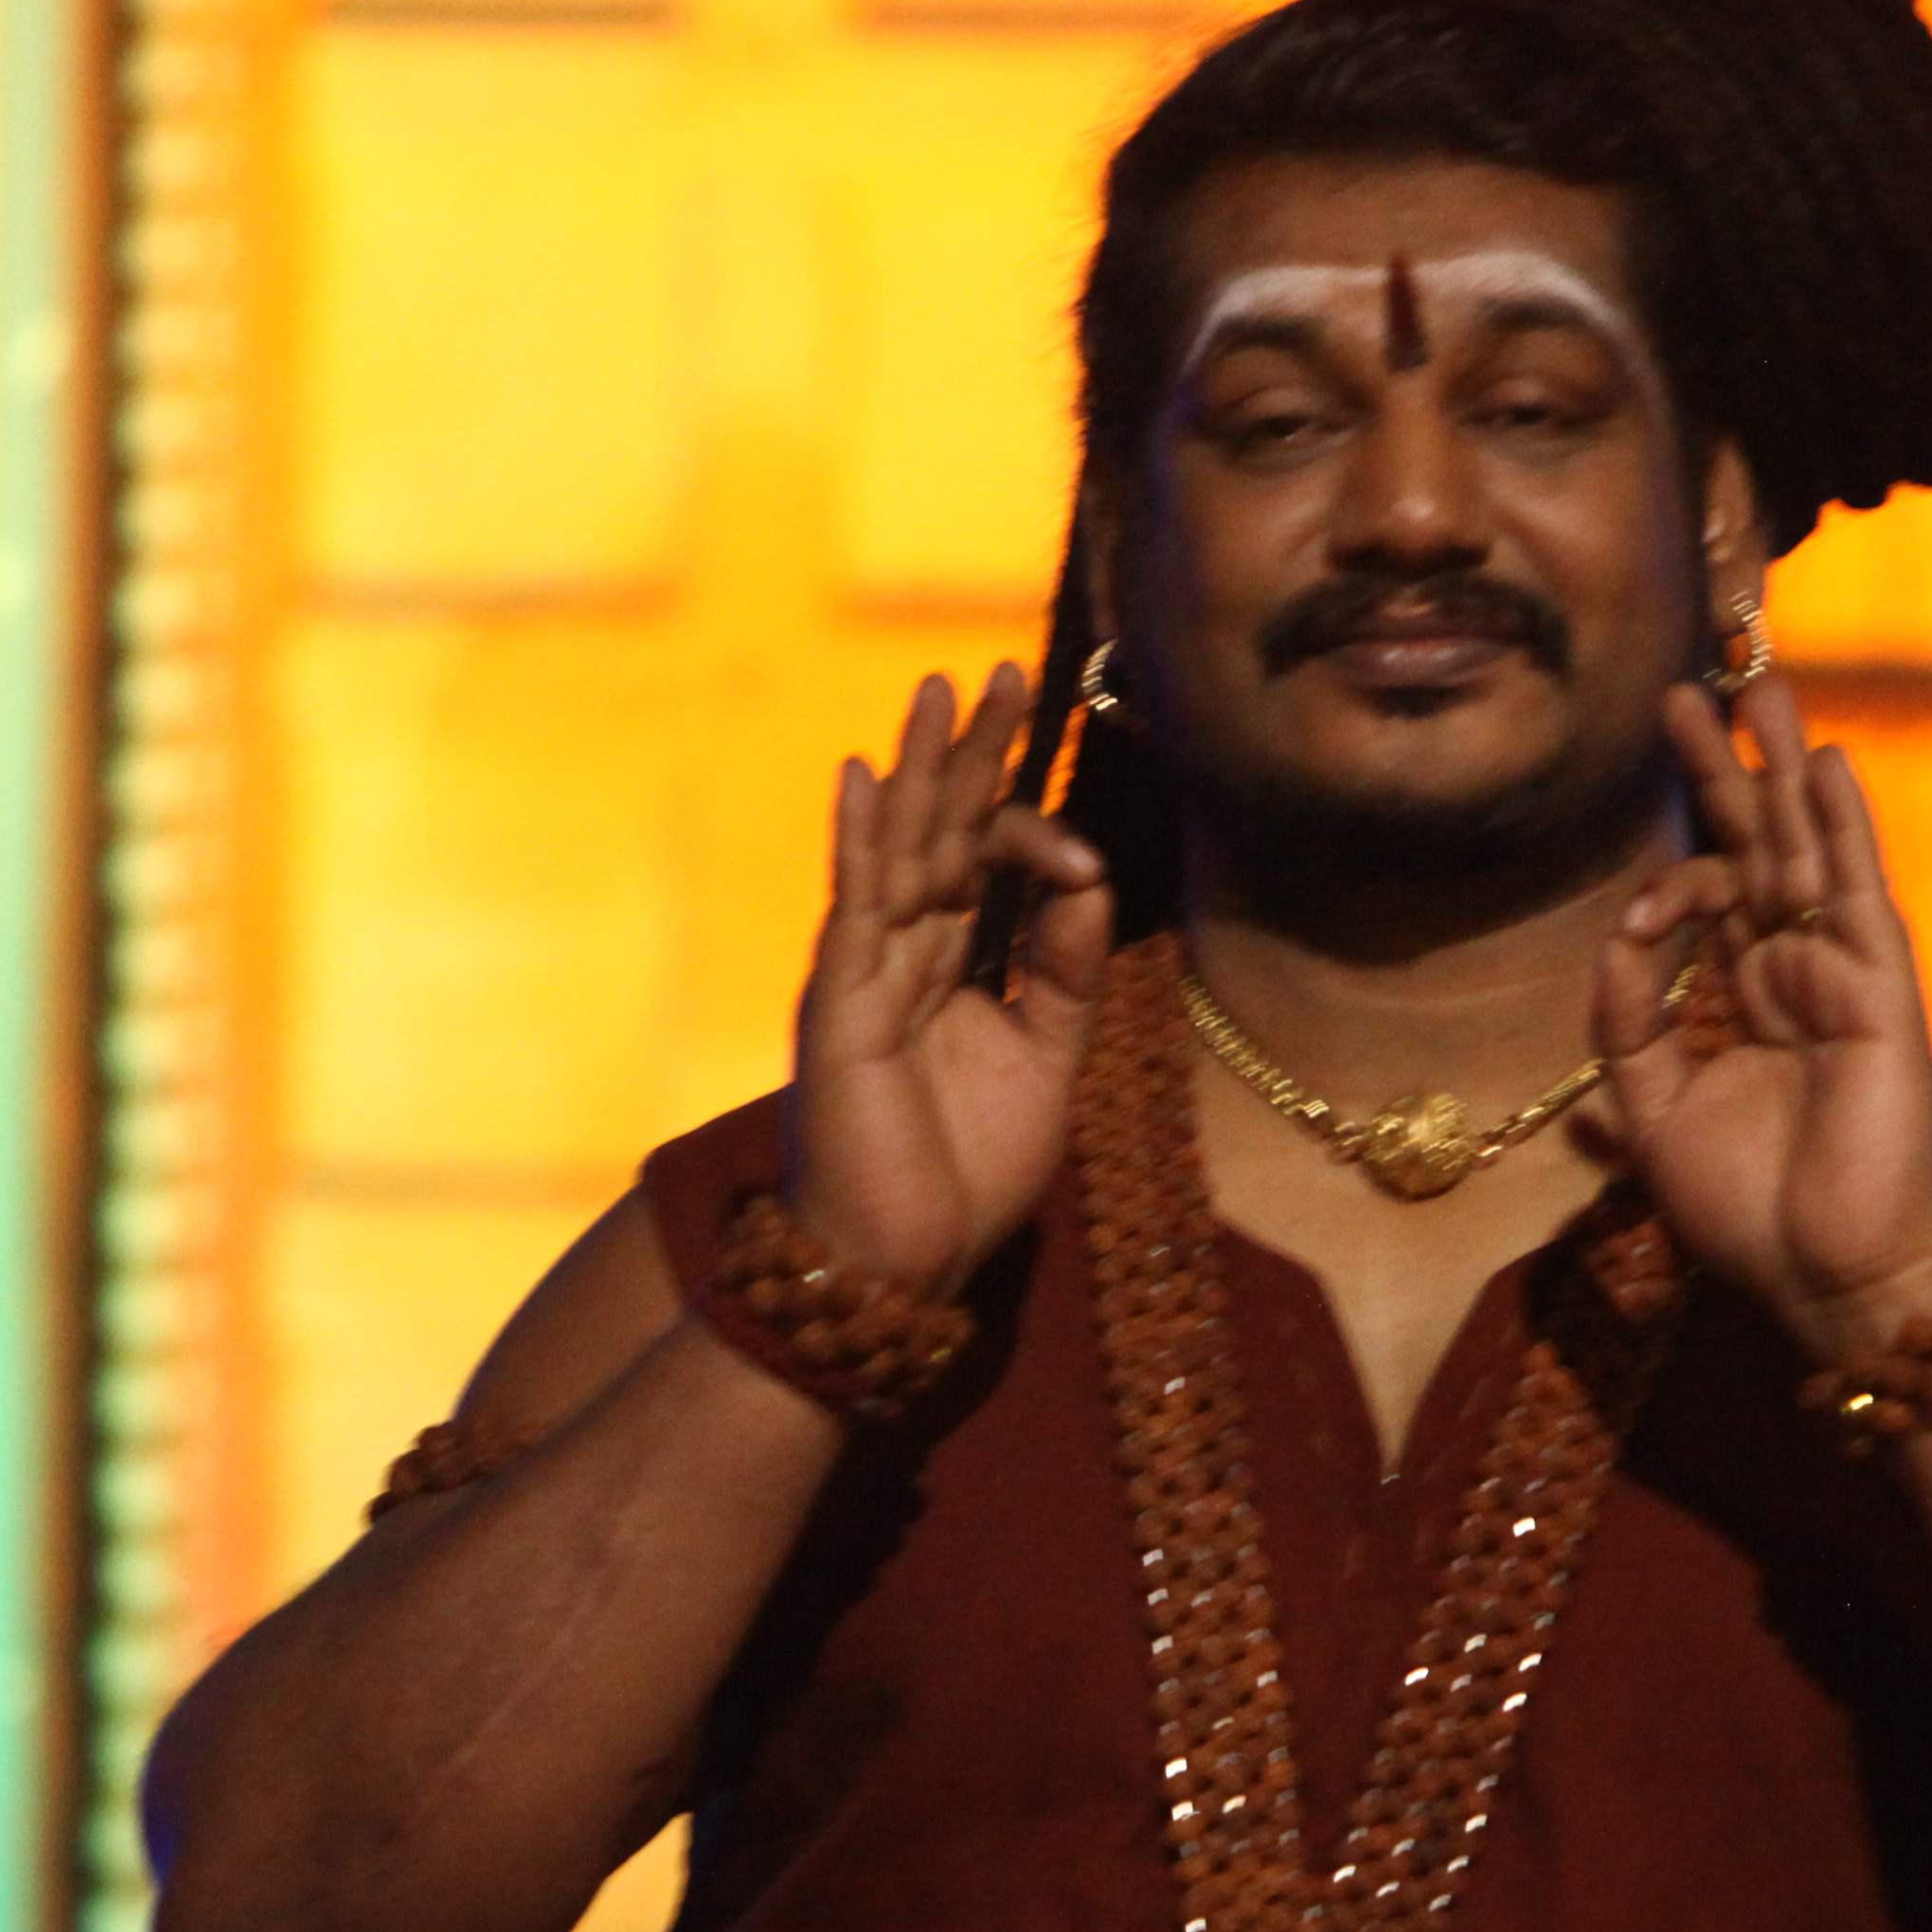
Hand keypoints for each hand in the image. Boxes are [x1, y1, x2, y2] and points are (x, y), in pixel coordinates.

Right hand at [782, 663, 1110, 1296]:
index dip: (1037, 839)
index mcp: (953, 969)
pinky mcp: (841, 1005)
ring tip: (938, 687)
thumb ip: (1070, 966)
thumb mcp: (1051, 1056)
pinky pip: (854, 907)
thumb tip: (1090, 873)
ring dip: (921, 766)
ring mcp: (867, 975)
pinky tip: (867, 776)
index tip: (1082, 858)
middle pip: (943, 831)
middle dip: (975, 751)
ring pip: (900, 848)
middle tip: (1003, 669)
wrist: (906, 1262)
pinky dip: (861, 840)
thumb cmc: (966, 1174)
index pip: (990, 868)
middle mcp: (905, 957)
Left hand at [1591, 674, 1931, 1363]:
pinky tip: (1823, 762)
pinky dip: (1842, 823)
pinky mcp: (1881, 987)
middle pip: (1755, 849)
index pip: (1706, 905)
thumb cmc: (1753, 1213)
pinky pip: (1858, 890)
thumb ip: (1627, 1022)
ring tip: (1758, 684)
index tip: (1640, 918)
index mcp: (1745, 1004)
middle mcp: (1795, 975)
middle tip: (1684, 691)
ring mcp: (1842, 974)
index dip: (1665, 889)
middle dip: (1721, 771)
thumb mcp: (1655, 1112)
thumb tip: (1616, 936)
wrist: (1834, 1277)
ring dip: (1781, 767)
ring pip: (1807, 848)